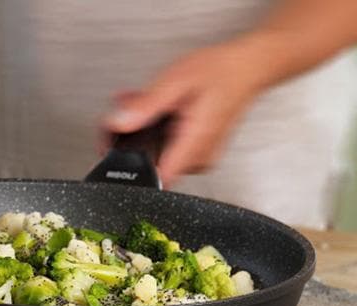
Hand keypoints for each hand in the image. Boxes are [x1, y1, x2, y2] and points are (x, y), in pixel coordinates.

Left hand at [104, 38, 268, 187]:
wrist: (247, 67)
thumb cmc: (220, 72)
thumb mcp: (176, 82)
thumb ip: (146, 105)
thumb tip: (120, 123)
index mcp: (193, 144)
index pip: (156, 178)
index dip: (131, 167)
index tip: (116, 149)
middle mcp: (197, 157)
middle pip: (151, 163)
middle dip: (132, 138)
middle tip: (126, 112)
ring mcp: (198, 156)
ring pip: (157, 153)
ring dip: (143, 130)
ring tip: (140, 103)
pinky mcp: (196, 149)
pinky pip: (168, 145)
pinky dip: (156, 128)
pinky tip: (154, 108)